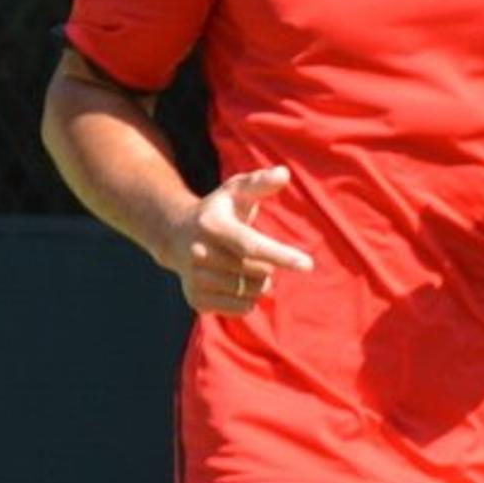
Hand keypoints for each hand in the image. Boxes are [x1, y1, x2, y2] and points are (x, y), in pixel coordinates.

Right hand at [165, 166, 311, 317]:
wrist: (175, 236)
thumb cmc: (218, 211)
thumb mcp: (235, 191)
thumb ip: (260, 182)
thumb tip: (284, 173)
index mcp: (212, 225)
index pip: (251, 245)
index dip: (281, 256)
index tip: (308, 265)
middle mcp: (198, 253)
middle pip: (257, 273)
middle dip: (270, 267)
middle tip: (260, 255)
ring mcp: (194, 278)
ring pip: (250, 293)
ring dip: (261, 284)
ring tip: (247, 267)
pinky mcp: (195, 299)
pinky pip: (240, 308)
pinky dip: (249, 299)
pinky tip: (237, 282)